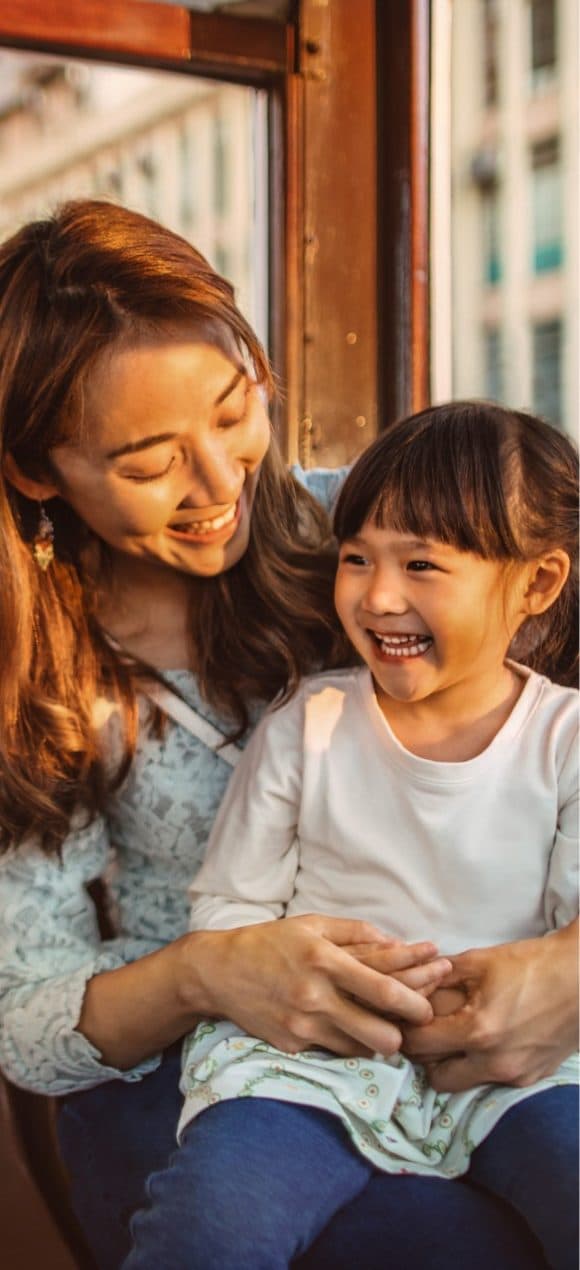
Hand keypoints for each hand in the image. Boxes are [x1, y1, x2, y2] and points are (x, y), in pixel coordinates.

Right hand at [182, 915, 449, 1058]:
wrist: (219, 972)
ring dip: (376, 1044)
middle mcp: (315, 997)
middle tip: (410, 1031)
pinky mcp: (291, 1046)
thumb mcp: (312, 924)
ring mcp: (302, 1026)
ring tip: (385, 1033)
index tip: (429, 1008)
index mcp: (324, 960)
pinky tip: (350, 1034)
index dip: (415, 1003)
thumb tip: (398, 943)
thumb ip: (357, 932)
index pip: (383, 990)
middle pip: (379, 1034)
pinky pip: (333, 1053)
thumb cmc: (271, 943)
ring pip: (360, 1050)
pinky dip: (346, 1045)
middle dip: (403, 1037)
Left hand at [402, 921, 578, 1091]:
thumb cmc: (533, 964)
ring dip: (451, 1063)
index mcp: (477, 1032)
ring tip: (456, 1033)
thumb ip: (439, 976)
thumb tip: (408, 984)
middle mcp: (494, 1063)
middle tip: (428, 1027)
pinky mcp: (530, 1079)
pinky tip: (487, 1038)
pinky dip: (479, 1064)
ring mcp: (514, 1076)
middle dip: (425, 1054)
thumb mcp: (480, 961)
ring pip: (461, 1083)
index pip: (418, 1044)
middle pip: (434, 1075)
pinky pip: (489, 1080)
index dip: (407, 1027)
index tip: (408, 1014)